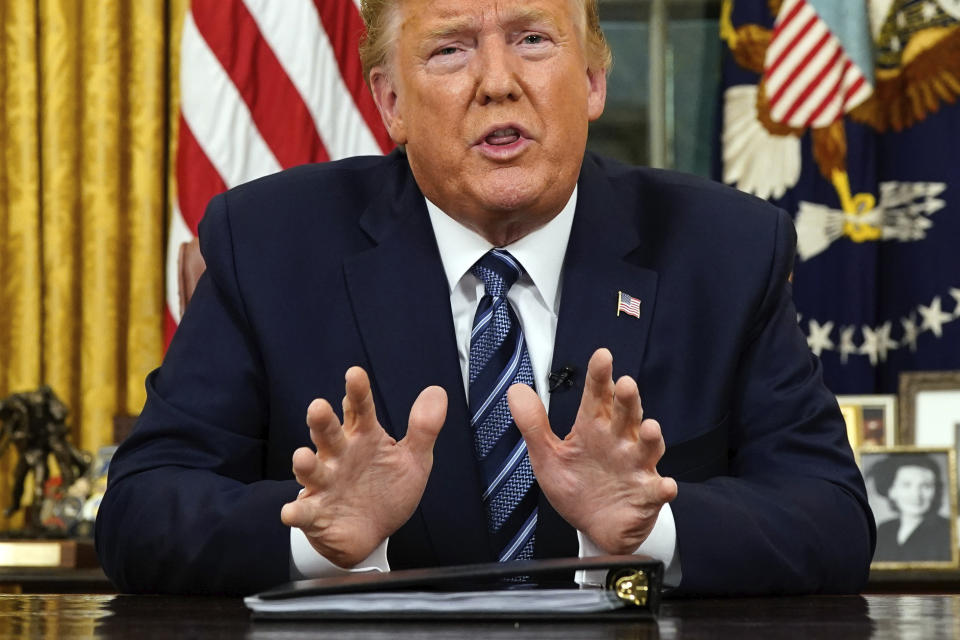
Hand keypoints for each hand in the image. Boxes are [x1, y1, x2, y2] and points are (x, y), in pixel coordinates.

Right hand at [280, 366, 446, 567]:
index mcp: (363, 438)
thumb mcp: (413, 459)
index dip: (357, 392)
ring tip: (302, 456)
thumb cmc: (387, 490)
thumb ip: (424, 427)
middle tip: (318, 407)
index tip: (355, 374)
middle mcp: (340, 456)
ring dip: (305, 464)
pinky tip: (291, 512)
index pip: (360, 410)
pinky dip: (297, 512)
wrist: (372, 534)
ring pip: (312, 470)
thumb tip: (437, 391)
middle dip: (322, 421)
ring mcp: (325, 484)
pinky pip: (304, 512)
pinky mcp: (316, 513)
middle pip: (329, 434)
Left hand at [507, 348, 676, 554]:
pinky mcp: (646, 495)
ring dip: (650, 437)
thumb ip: (534, 424)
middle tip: (625, 384)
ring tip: (649, 428)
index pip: (597, 396)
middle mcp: (618, 442)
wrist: (596, 528)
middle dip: (627, 400)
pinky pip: (657, 490)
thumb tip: (516, 390)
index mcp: (593, 429)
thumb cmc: (577, 487)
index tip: (602, 356)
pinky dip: (662, 488)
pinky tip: (665, 485)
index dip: (599, 377)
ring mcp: (635, 467)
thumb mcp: (548, 456)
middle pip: (625, 415)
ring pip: (647, 447)